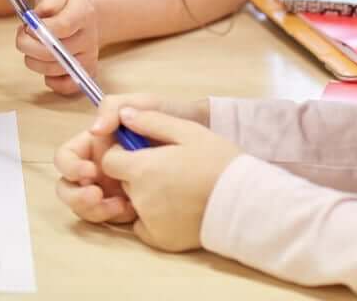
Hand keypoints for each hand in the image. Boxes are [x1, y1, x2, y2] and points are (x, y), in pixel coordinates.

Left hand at [16, 0, 99, 94]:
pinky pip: (68, 87)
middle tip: (22, 34)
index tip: (27, 25)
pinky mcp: (86, 72)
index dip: (40, 29)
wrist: (84, 10)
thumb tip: (39, 16)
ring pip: (55, 69)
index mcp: (84, 12)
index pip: (63, 26)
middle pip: (56, 53)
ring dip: (33, 60)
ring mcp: (89, 57)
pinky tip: (44, 64)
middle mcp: (90, 37)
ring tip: (31, 45)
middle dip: (29, 45)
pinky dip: (51, 80)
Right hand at [54, 94, 208, 223]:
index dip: (71, 165)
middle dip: (76, 195)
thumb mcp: (144, 103)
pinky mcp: (128, 208)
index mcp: (96, 146)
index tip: (91, 171)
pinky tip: (132, 211)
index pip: (67, 157)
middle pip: (68, 187)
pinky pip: (109, 218)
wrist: (206, 140)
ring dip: (93, 209)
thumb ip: (114, 107)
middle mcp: (99, 169)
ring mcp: (112, 190)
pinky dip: (114, 217)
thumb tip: (94, 130)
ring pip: (85, 207)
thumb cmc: (172, 117)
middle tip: (96, 196)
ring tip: (120, 207)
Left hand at [100, 107, 240, 251]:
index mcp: (141, 168)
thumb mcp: (188, 131)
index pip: (109, 160)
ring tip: (177, 188)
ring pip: (135, 202)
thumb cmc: (219, 162)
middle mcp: (140, 196)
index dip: (123, 154)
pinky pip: (144, 226)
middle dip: (137, 174)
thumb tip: (125, 115)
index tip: (143, 153)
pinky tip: (176, 209)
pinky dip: (154, 219)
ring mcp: (149, 221)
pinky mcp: (161, 240)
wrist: (248, 203)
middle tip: (167, 170)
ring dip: (146, 195)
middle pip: (123, 181)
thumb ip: (152, 121)